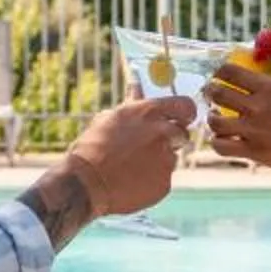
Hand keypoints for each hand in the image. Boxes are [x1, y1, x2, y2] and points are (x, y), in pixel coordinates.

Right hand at [60, 94, 197, 220]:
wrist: (85, 184)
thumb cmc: (92, 148)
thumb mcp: (110, 118)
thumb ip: (131, 104)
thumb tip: (137, 87)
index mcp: (149, 112)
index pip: (185, 105)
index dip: (185, 112)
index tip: (183, 117)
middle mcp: (163, 133)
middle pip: (183, 133)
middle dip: (174, 139)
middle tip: (156, 145)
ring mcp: (166, 159)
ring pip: (171, 158)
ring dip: (159, 161)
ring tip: (133, 166)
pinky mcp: (165, 183)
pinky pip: (164, 179)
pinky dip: (152, 180)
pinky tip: (132, 181)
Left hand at [206, 62, 270, 199]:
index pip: (232, 72)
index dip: (221, 71)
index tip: (219, 74)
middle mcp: (258, 107)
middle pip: (218, 93)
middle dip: (211, 91)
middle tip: (211, 93)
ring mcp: (253, 131)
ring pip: (215, 122)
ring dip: (212, 118)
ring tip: (216, 117)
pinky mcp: (253, 152)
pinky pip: (221, 147)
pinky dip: (217, 142)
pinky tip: (223, 139)